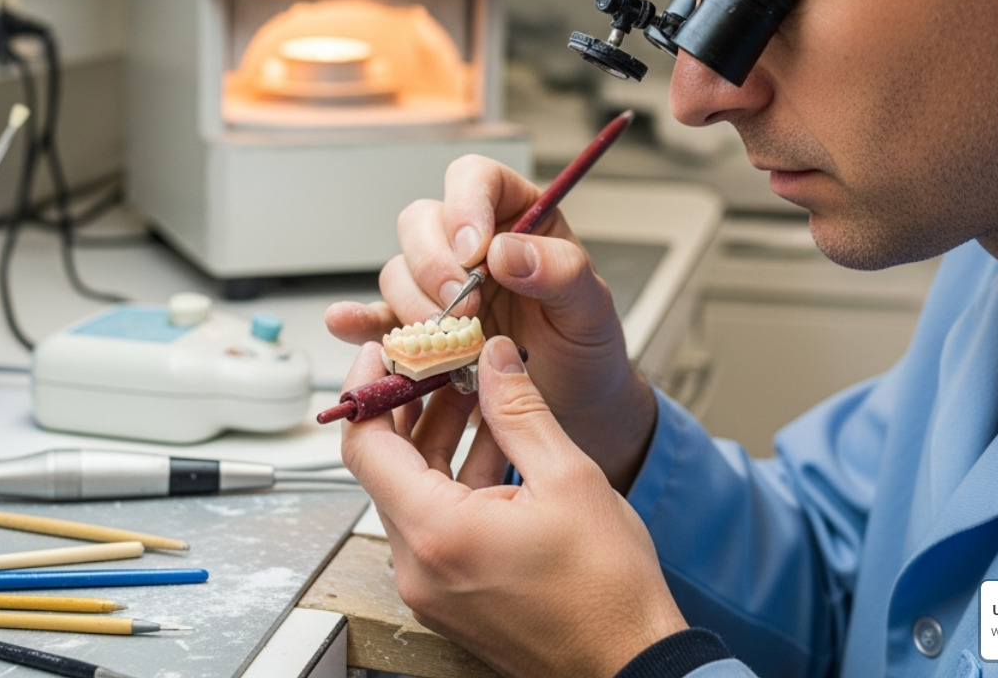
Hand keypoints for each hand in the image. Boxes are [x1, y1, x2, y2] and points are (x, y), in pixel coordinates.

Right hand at [326, 155, 655, 488]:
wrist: (575, 404)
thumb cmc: (585, 345)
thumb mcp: (591, 307)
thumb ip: (560, 271)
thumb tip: (506, 251)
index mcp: (516, 217)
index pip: (475, 179)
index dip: (466, 205)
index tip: (475, 251)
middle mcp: (470, 244)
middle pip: (422, 221)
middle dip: (434, 263)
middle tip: (463, 307)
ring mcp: (439, 286)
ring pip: (397, 269)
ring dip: (414, 303)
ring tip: (448, 341)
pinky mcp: (418, 330)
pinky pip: (377, 316)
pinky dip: (359, 320)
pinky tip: (348, 324)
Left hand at [342, 336, 688, 677]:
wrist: (632, 664)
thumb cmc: (608, 592)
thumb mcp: (567, 477)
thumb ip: (519, 410)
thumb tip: (493, 358)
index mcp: (436, 532)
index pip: (365, 446)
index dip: (369, 389)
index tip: (385, 351)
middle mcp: (418, 565)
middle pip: (386, 467)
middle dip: (411, 406)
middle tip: (439, 362)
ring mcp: (431, 586)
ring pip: (413, 493)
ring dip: (438, 440)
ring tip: (475, 393)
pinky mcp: (451, 596)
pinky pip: (436, 523)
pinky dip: (455, 480)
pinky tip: (493, 444)